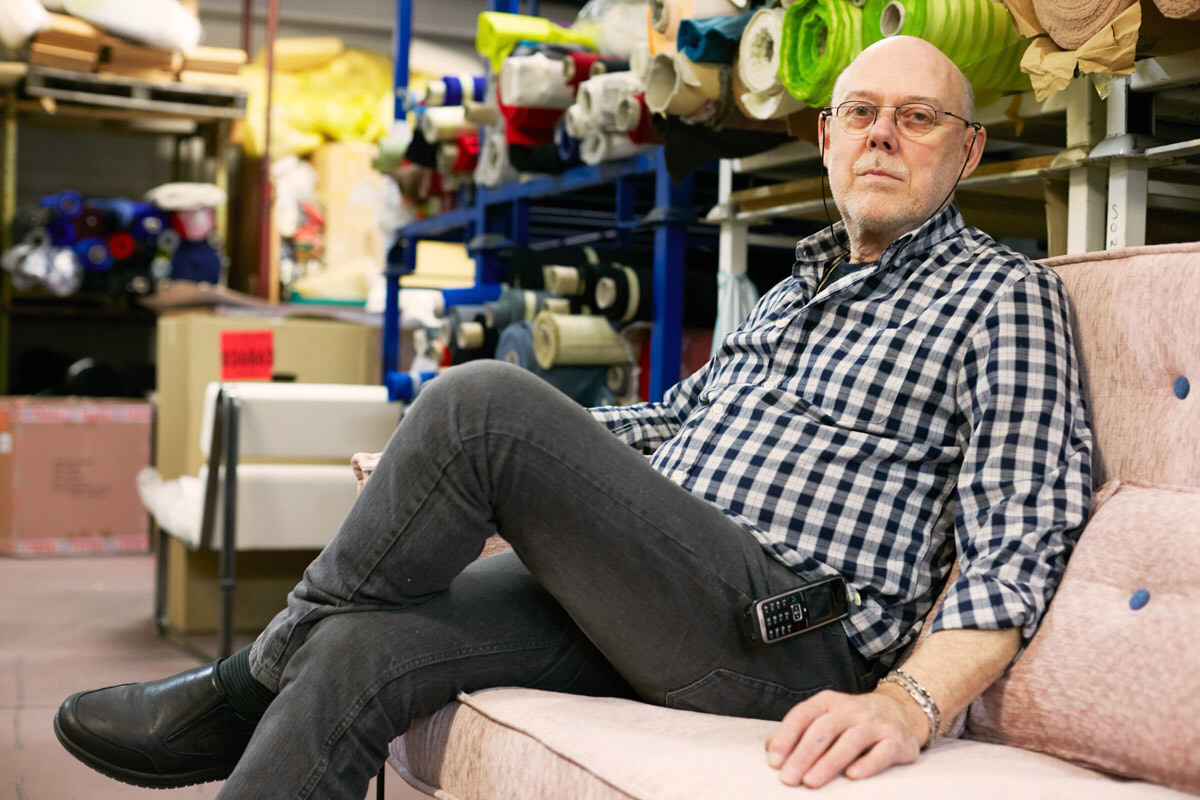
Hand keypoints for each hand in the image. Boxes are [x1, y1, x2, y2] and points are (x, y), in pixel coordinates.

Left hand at [764, 685, 925, 787]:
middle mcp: (851, 710)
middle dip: (803, 755)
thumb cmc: (853, 720)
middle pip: (824, 729)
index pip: (802, 715)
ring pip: (850, 741)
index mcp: (828, 701)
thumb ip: (799, 732)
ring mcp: (874, 724)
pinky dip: (867, 764)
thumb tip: (770, 750)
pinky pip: (881, 752)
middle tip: (789, 778)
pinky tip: (852, 776)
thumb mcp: (825, 717)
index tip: (774, 761)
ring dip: (828, 763)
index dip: (786, 737)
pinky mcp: (896, 740)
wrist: (901, 710)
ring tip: (811, 782)